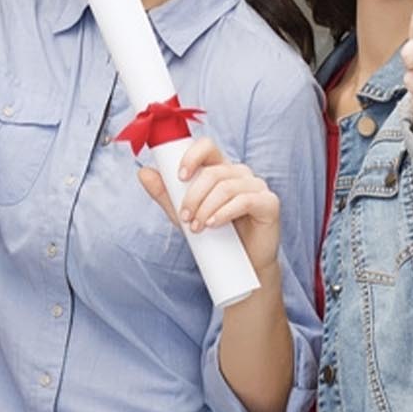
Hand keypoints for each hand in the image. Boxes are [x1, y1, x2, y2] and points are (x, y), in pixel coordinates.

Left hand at [137, 137, 281, 273]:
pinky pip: (245, 200)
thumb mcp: (184, 213)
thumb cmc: (215, 235)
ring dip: (206, 208)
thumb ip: (165, 193)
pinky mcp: (269, 203)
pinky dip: (225, 212)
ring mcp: (257, 186)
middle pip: (214, 172)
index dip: (192, 156)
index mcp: (221, 168)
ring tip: (197, 227)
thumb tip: (142, 172)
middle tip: (185, 217)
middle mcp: (240, 173)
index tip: (179, 177)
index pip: (207, 146)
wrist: (242, 265)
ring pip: (226, 187)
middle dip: (193, 195)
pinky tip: (214, 224)